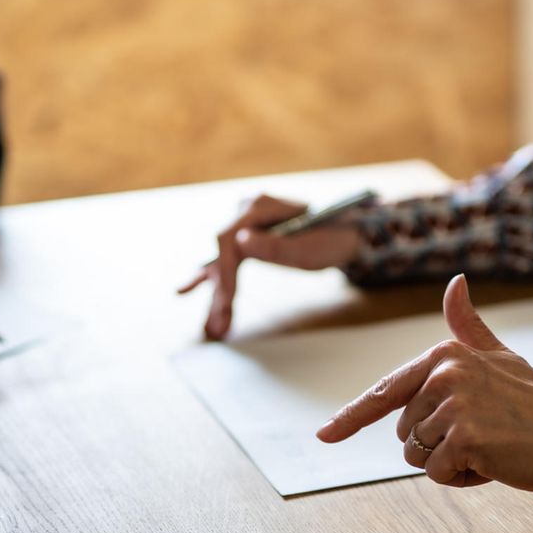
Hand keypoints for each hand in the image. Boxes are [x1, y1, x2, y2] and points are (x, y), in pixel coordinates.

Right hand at [177, 194, 363, 339]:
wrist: (346, 234)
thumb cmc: (330, 239)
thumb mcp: (308, 248)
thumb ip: (275, 246)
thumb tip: (240, 241)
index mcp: (259, 205)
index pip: (227, 238)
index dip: (224, 272)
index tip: (228, 300)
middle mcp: (246, 211)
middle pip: (220, 253)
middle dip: (219, 292)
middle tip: (219, 325)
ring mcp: (245, 225)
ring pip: (222, 263)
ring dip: (217, 295)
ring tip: (215, 327)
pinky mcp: (248, 240)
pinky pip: (228, 263)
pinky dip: (217, 283)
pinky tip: (186, 290)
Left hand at [317, 275, 532, 492]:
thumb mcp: (501, 357)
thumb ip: (469, 327)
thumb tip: (454, 282)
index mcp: (444, 354)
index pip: (385, 391)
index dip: (351, 418)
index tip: (324, 436)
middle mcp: (443, 373)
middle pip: (403, 435)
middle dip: (437, 446)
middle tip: (485, 436)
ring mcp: (453, 404)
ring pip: (417, 457)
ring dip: (450, 464)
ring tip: (491, 447)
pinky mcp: (465, 437)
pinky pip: (438, 473)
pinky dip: (463, 479)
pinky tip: (495, 463)